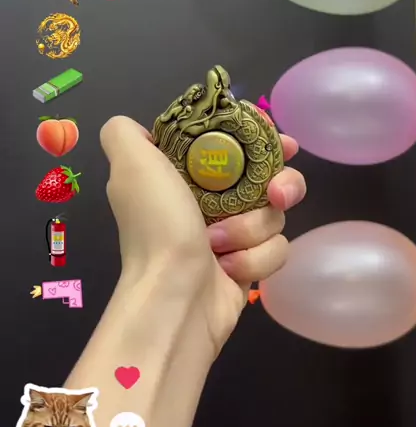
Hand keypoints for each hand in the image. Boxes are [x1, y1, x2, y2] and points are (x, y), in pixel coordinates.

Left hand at [100, 116, 305, 354]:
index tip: (282, 145)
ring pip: (275, 214)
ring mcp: (232, 235)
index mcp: (185, 174)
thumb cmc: (158, 225)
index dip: (260, 140)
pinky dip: (255, 258)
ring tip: (220, 244)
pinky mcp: (248, 266)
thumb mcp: (131, 164)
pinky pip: (276, 248)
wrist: (173, 297)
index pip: (234, 143)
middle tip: (274, 193)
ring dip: (252, 228)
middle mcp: (209, 202)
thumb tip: (139, 128)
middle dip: (280, 183)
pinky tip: (229, 268)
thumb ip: (123, 132)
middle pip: (268, 176)